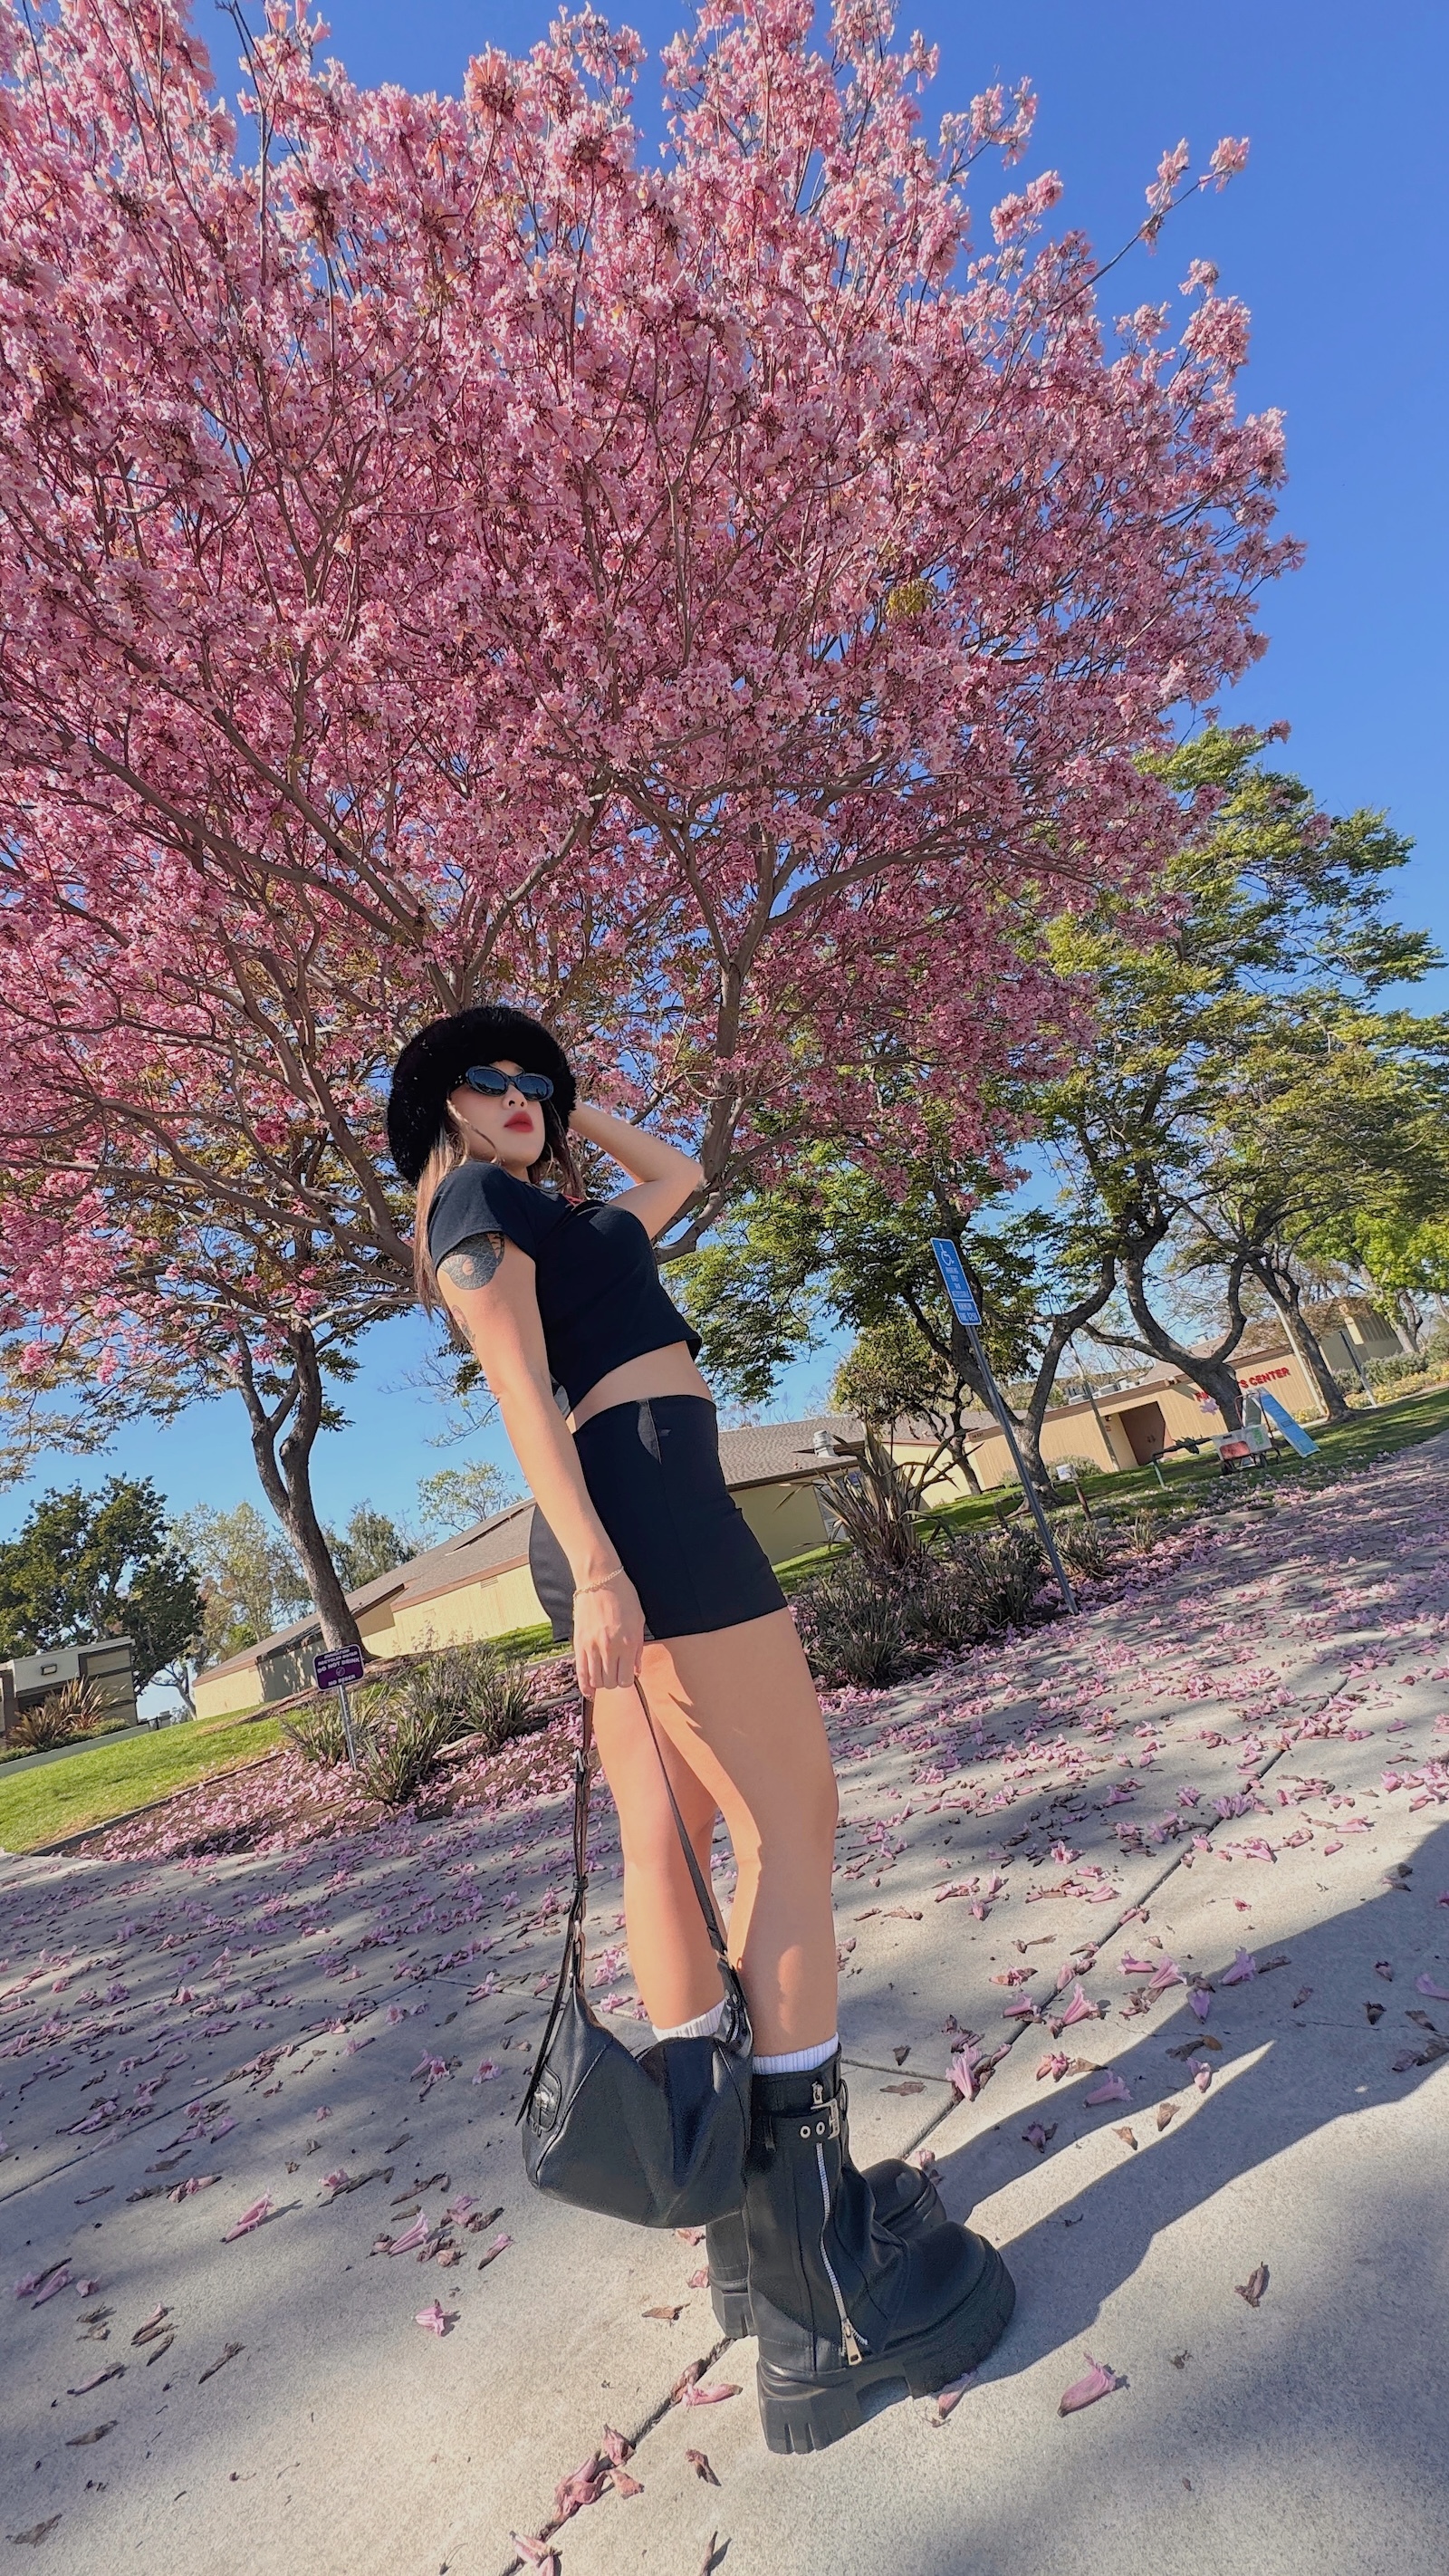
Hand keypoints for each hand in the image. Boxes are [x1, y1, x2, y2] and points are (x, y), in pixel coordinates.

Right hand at [572, 1570, 644, 1696]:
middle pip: (610, 1682)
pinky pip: (580, 1672)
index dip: (627, 1680)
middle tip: (615, 1672)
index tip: (626, 1674)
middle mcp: (609, 1648)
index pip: (626, 1679)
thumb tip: (637, 1670)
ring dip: (600, 1682)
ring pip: (595, 1680)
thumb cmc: (623, 1597)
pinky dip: (585, 1685)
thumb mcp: (639, 1621)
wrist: (600, 1579)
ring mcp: (592, 1647)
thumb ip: (638, 1649)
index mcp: (627, 1643)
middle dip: (614, 1681)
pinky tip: (588, 1691)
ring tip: (603, 1675)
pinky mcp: (579, 1643)